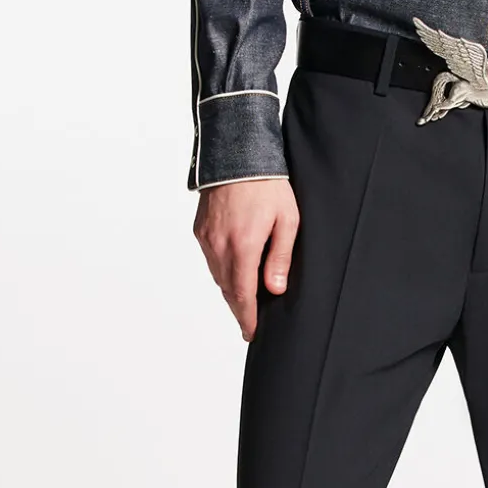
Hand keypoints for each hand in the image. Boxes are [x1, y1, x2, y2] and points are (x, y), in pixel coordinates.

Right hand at [193, 177, 298, 340]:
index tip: (251, 333)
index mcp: (243, 246)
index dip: (247, 317)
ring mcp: (206, 238)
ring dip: (230, 290)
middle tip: (249, 323)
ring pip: (217, 276)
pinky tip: (234, 272)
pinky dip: (221, 271)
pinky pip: (210, 259)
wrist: (236, 154)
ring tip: (245, 300)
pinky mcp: (200, 230)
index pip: (242, 294)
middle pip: (227, 290)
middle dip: (239, 308)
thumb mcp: (287, 219)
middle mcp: (219, 246)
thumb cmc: (268, 184)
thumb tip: (275, 289)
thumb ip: (280, 257)